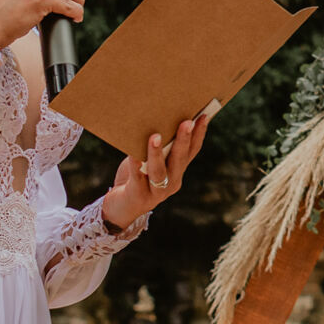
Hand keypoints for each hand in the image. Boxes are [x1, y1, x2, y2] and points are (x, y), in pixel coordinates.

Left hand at [101, 104, 217, 230]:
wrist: (120, 207)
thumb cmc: (135, 177)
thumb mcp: (149, 161)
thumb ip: (156, 148)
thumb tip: (156, 119)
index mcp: (178, 172)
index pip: (192, 151)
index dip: (199, 134)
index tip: (203, 116)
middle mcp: (171, 183)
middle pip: (179, 160)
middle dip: (183, 140)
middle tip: (187, 122)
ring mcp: (156, 192)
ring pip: (159, 172)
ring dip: (158, 154)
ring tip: (156, 136)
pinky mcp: (138, 196)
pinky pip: (137, 179)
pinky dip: (136, 166)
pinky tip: (134, 155)